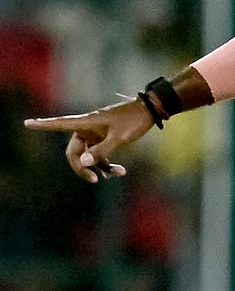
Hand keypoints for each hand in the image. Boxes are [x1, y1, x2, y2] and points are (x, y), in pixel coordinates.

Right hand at [24, 99, 154, 182]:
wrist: (151, 110)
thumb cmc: (134, 120)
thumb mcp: (119, 137)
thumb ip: (101, 151)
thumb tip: (82, 162)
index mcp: (86, 123)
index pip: (60, 124)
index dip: (43, 125)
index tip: (27, 123)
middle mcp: (87, 128)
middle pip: (74, 151)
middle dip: (82, 167)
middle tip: (94, 180)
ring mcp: (96, 134)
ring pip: (88, 156)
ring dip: (98, 168)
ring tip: (115, 175)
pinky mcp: (105, 139)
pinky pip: (100, 155)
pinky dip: (107, 164)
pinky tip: (119, 172)